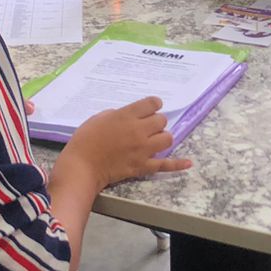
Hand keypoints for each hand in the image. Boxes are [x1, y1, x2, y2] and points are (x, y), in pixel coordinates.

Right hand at [63, 96, 191, 185]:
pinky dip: (178, 164)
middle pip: (161, 121)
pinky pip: (165, 164)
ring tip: (152, 140)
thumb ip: (118, 115)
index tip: (150, 108)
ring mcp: (143, 150)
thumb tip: (129, 118)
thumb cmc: (85, 140)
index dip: (153, 105)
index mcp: (127, 116)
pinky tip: (188, 162)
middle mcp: (139, 131)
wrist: (82, 166)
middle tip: (145, 127)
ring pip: (167, 138)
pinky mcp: (143, 166)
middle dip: (155, 122)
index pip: (152, 104)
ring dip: (161, 137)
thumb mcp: (99, 117)